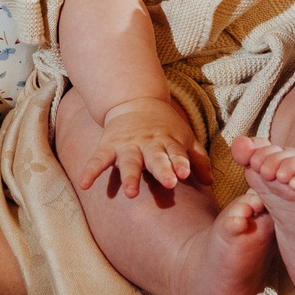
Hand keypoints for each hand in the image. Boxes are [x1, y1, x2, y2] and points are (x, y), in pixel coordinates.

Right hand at [76, 98, 205, 195]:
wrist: (135, 101)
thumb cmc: (165, 127)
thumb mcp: (184, 138)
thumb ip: (197, 160)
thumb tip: (211, 182)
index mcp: (168, 142)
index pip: (176, 153)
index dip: (181, 162)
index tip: (185, 173)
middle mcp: (148, 144)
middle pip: (156, 158)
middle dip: (162, 169)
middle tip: (169, 183)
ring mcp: (127, 145)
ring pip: (129, 161)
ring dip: (130, 176)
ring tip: (131, 194)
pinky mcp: (108, 146)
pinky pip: (97, 159)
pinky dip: (90, 171)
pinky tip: (84, 185)